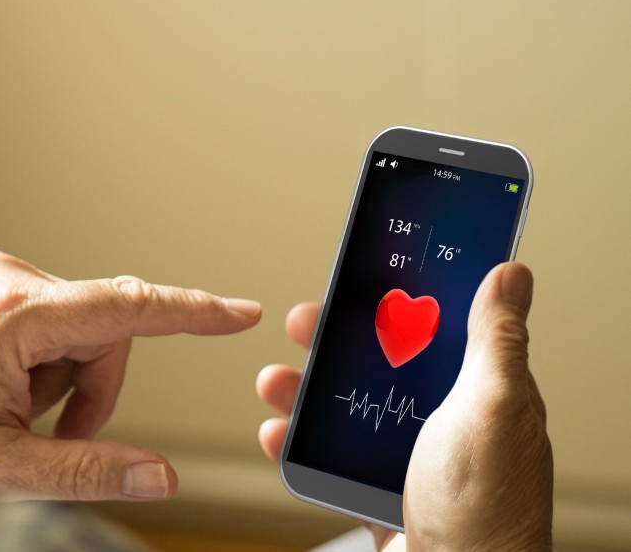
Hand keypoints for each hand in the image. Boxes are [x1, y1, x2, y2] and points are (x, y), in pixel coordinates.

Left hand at [0, 248, 261, 501]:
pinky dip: (32, 363)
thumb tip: (160, 476)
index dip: (190, 312)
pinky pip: (37, 320)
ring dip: (54, 381)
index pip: (123, 307)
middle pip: (100, 333)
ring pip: (70, 330)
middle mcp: (1, 278)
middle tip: (40, 437)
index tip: (240, 311)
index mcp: (10, 318)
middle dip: (88, 392)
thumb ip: (84, 470)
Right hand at [256, 263, 552, 550]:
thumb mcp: (492, 407)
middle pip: (381, 365)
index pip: (437, 328)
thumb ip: (495, 340)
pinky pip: (330, 461)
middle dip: (335, 342)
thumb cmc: (485, 509)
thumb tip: (509, 274)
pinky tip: (277, 436)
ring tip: (274, 382)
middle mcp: (449, 424)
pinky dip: (297, 447)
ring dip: (304, 392)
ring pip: (348, 411)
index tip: (360, 277)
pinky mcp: (381, 496)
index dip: (398, 298)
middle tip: (302, 324)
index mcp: (483, 394)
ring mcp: (412, 462)